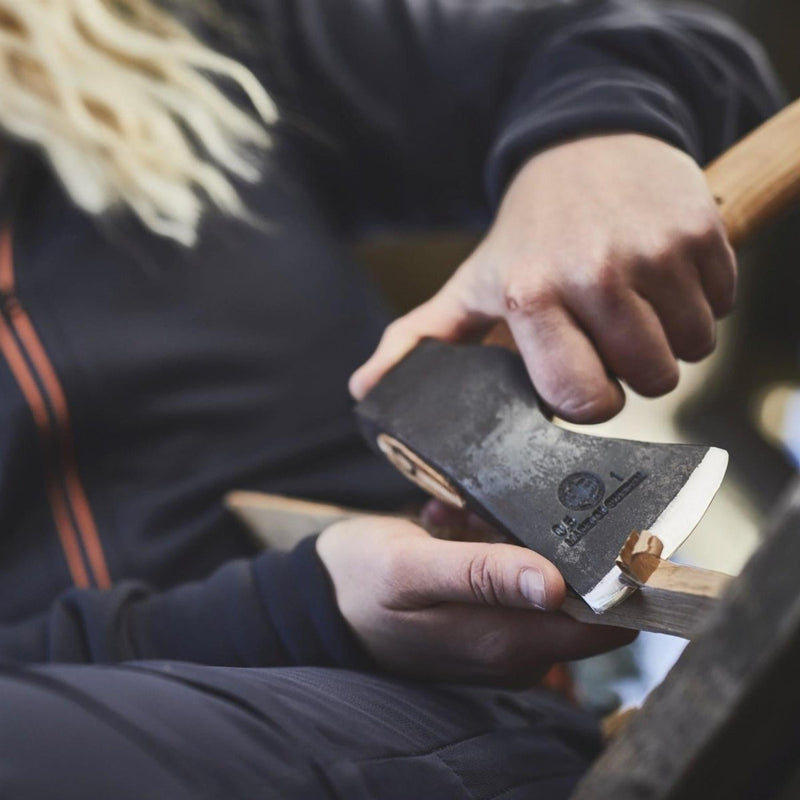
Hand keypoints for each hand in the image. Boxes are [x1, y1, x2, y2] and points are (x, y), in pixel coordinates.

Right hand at [316, 516, 633, 685]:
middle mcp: (514, 650)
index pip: (604, 623)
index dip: (614, 575)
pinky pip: (516, 574)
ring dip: (513, 535)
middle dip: (550, 540)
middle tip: (492, 510)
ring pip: (547, 576)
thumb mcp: (412, 569)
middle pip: (580, 592)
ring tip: (459, 517)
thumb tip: (554, 585)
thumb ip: (482, 575)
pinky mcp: (489, 624)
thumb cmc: (361, 580)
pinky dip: (493, 543)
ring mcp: (503, 639)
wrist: (322, 599)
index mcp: (504, 642)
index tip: (599, 522)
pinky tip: (452, 527)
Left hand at [350, 134, 734, 422]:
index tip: (580, 376)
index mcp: (531, 295)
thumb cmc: (525, 233)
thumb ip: (417, 343)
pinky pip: (722, 306)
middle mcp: (596, 272)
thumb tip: (363, 393)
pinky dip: (699, 302)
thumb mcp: (468, 286)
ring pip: (691, 349)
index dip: (587, 398)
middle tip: (606, 333)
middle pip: (649, 381)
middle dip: (631, 370)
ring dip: (666, 338)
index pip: (585, 401)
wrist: (583, 145)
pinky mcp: (701, 231)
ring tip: (631, 303)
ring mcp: (655, 251)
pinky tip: (661, 277)